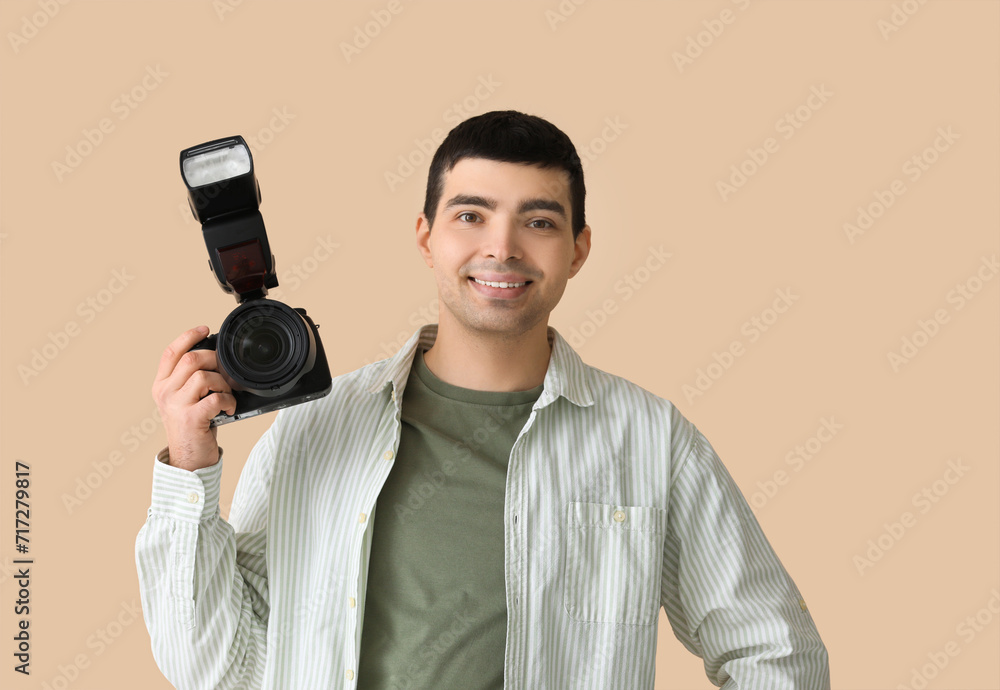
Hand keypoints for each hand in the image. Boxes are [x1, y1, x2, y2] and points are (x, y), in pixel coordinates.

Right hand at [151, 326, 236, 470]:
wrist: (189, 459)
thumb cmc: (193, 426)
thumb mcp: (184, 399)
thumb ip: (190, 379)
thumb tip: (215, 356)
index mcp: (161, 385)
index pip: (170, 352)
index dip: (188, 336)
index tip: (204, 329)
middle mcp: (165, 393)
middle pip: (191, 360)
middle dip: (215, 361)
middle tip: (225, 373)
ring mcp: (176, 406)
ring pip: (204, 376)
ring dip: (223, 383)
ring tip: (226, 394)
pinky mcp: (191, 418)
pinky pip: (215, 398)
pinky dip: (228, 400)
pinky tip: (228, 408)